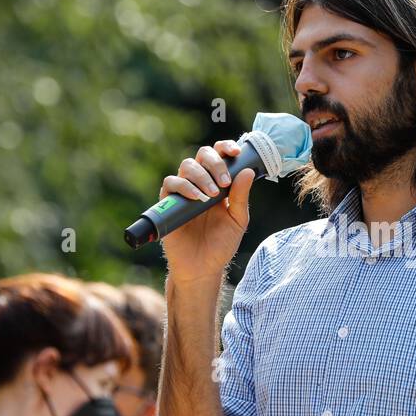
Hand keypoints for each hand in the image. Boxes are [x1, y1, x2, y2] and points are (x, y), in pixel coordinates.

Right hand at [157, 139, 255, 281]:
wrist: (203, 268)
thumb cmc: (221, 244)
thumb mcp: (237, 220)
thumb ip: (241, 197)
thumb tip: (247, 171)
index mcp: (219, 183)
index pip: (220, 155)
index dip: (225, 148)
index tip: (235, 152)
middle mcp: (200, 183)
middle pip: (202, 155)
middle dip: (215, 163)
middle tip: (224, 182)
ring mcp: (184, 192)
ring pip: (187, 166)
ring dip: (202, 176)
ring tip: (212, 195)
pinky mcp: (168, 203)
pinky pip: (171, 183)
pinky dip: (184, 186)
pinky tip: (196, 197)